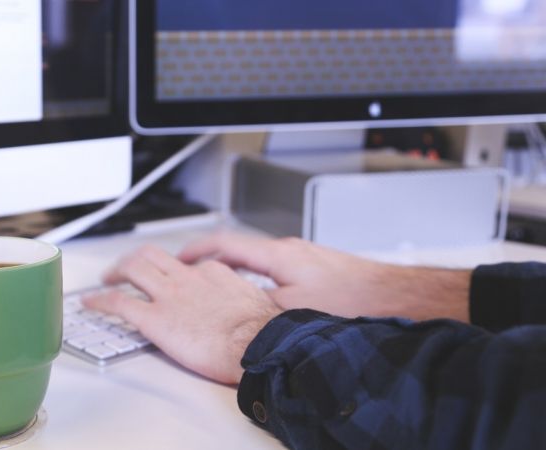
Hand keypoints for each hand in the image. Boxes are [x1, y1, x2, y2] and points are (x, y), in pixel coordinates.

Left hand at [83, 245, 282, 384]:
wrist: (257, 345)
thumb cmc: (261, 333)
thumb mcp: (255, 304)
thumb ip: (239, 301)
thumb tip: (241, 312)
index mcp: (213, 274)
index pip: (186, 265)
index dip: (172, 270)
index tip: (169, 277)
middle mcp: (187, 278)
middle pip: (152, 255)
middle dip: (135, 258)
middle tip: (126, 267)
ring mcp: (168, 296)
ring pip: (132, 268)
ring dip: (115, 271)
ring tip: (105, 278)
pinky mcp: (154, 318)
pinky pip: (119, 303)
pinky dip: (100, 300)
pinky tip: (90, 303)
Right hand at [179, 233, 470, 322]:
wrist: (397, 297)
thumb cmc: (353, 300)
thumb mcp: (293, 312)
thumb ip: (256, 309)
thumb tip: (233, 316)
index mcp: (277, 254)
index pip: (224, 243)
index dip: (197, 250)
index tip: (180, 257)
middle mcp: (289, 250)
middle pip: (239, 250)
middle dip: (214, 262)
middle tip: (195, 274)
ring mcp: (304, 257)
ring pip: (259, 262)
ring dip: (238, 272)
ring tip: (224, 289)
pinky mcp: (317, 269)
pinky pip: (277, 270)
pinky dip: (259, 280)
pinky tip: (264, 299)